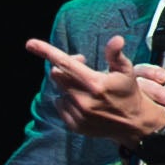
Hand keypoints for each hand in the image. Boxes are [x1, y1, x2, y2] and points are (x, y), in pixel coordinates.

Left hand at [25, 38, 164, 151]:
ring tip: (86, 88)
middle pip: (57, 75)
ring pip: (59, 91)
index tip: (30, 44)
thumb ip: (116, 55)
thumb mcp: (126, 71)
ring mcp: (78, 115)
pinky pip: (60, 105)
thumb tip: (116, 39)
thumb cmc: (129, 92)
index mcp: (95, 84)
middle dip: (64, 67)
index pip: (65, 64)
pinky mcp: (74, 125)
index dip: (46, 52)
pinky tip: (83, 101)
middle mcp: (83, 100)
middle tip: (81, 65)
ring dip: (68, 85)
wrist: (133, 123)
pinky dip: (68, 100)